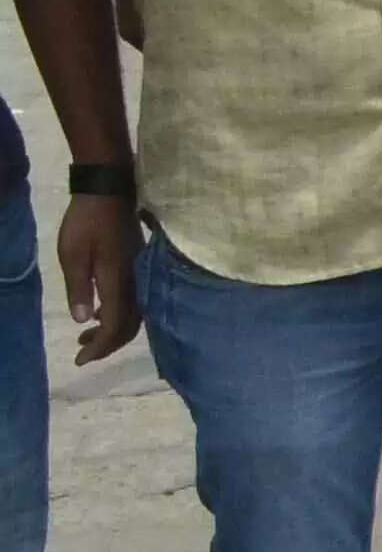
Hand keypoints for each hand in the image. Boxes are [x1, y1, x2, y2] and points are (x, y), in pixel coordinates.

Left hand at [54, 192, 133, 363]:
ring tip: (87, 336)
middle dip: (108, 344)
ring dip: (113, 330)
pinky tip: (100, 312)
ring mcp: (140, 275)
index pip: (115, 327)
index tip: (80, 360)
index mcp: (119, 283)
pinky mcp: (138, 268)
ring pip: (134, 315)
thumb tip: (84, 320)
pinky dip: (118, 315)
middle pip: (130, 326)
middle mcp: (136, 283)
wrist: (109, 192)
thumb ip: (79, 289)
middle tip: (83, 353)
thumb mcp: (72, 255)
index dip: (100, 347)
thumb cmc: (87, 223)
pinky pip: (135, 302)